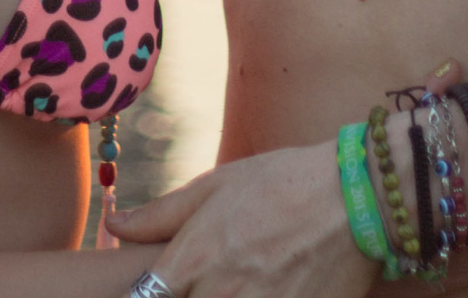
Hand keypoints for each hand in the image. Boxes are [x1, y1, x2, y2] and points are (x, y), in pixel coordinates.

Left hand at [108, 142, 376, 297]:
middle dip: (186, 294)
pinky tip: (265, 287)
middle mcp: (220, 293)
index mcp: (195, 258)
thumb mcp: (215, 185)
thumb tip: (111, 226)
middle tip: (209, 276)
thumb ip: (160, 215)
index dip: (147, 295)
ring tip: (240, 279)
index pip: (146, 297)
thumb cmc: (281, 182)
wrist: (355, 197)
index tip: (155, 287)